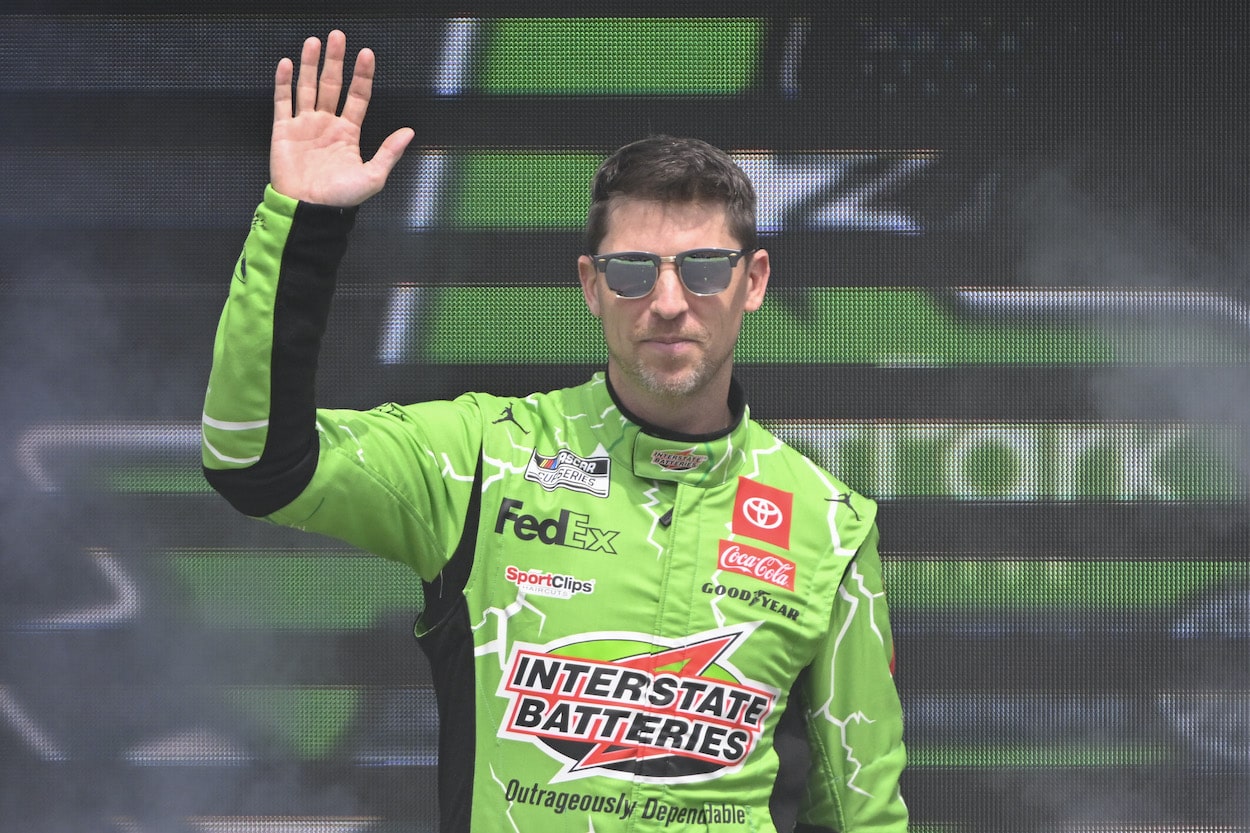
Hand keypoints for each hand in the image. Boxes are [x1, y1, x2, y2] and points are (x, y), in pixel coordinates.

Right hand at [270, 30, 413, 205]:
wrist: (309, 210)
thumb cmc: (340, 198)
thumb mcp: (373, 177)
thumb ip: (389, 152)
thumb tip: (409, 132)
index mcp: (348, 133)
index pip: (357, 97)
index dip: (362, 76)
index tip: (366, 54)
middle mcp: (326, 124)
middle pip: (332, 85)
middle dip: (335, 61)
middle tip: (337, 36)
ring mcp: (304, 125)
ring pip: (307, 87)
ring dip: (310, 64)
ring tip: (314, 42)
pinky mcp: (283, 130)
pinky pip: (283, 101)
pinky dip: (284, 82)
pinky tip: (287, 63)